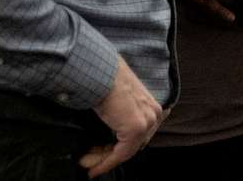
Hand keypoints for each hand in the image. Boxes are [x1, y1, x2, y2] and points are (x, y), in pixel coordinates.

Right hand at [79, 57, 163, 176]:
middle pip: (133, 145)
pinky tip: (94, 169)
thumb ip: (120, 117)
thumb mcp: (119, 101)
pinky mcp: (136, 128)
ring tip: (88, 167)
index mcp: (151, 107)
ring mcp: (146, 121)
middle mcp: (153, 114)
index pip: (138, 136)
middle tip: (90, 163)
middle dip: (109, 156)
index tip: (103, 160)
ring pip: (126, 151)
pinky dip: (106, 163)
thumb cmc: (105, 82)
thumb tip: (109, 133)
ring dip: (105, 160)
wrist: (100, 73)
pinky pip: (121, 154)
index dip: (119, 149)